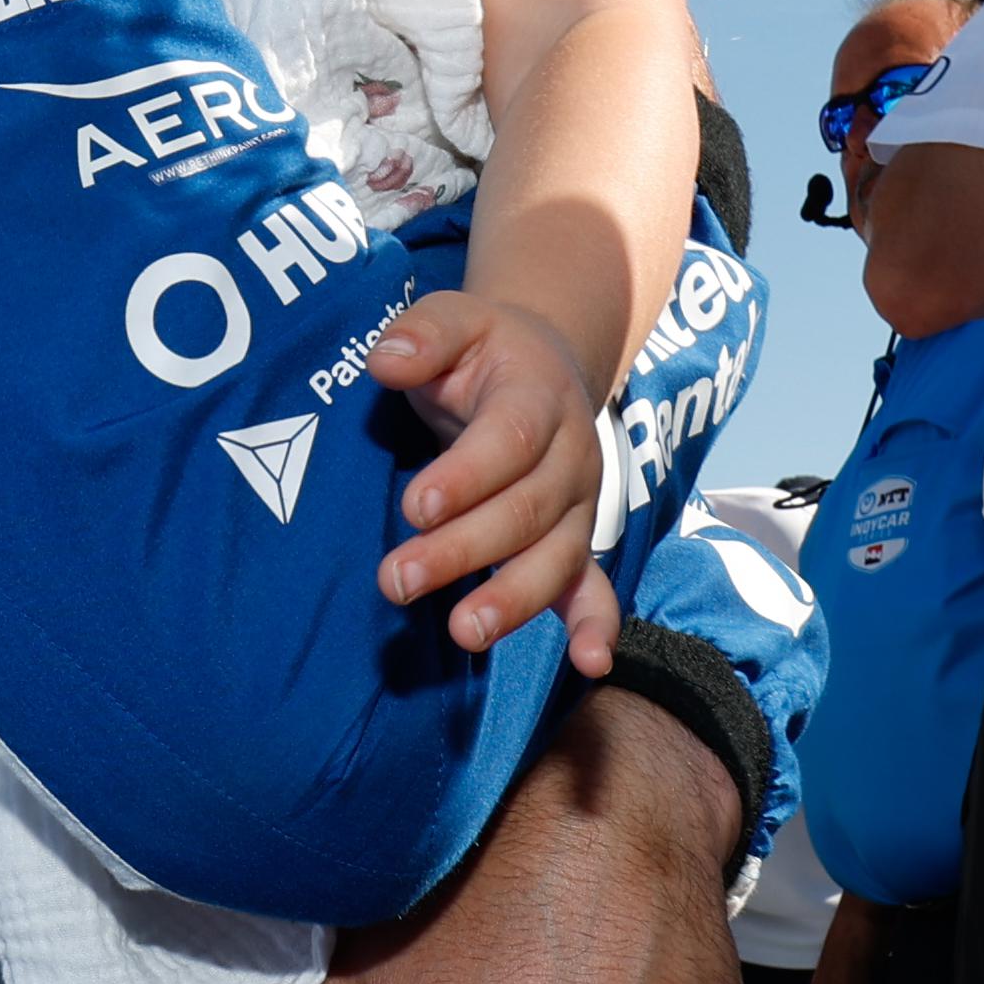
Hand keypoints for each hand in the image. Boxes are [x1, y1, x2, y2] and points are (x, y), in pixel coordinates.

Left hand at [362, 289, 604, 661]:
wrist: (542, 366)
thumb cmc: (482, 351)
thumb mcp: (452, 318)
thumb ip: (422, 333)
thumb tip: (389, 361)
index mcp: (539, 397)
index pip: (508, 440)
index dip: (465, 476)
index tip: (415, 505)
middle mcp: (570, 457)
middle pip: (525, 511)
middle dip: (463, 550)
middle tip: (398, 580)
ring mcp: (578, 507)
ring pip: (555, 559)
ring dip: (511, 599)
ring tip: (463, 631)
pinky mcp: (575, 544)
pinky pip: (593, 588)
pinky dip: (595, 626)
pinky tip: (589, 664)